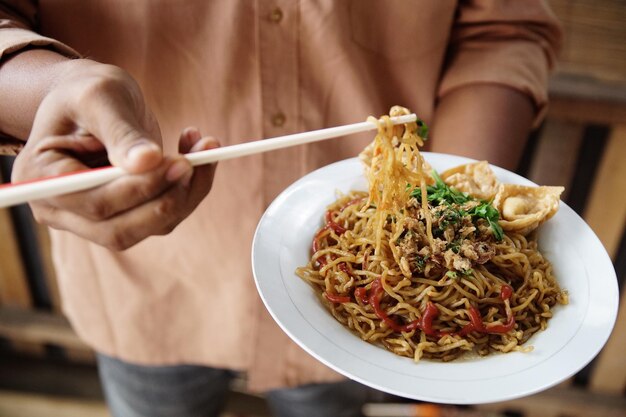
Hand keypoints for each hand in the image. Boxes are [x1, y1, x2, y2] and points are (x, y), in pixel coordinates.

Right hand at [12, 60, 219, 249]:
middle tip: (197, 159)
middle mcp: (63, 209)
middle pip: (121, 229)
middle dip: (168, 197)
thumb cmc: (88, 91)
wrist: (95, 99)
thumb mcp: (100, 98)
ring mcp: (95, 219)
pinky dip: (190, 189)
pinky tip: (197, 152)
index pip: (95, 203)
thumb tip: (148, 162)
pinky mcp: (128, 215)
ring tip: (205, 146)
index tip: (180, 162)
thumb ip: (121, 131)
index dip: (140, 189)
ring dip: (187, 193)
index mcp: (42, 179)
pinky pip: (165, 216)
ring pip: (150, 227)